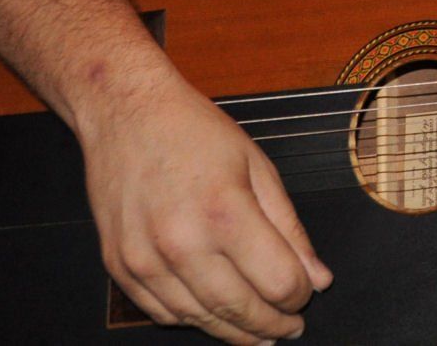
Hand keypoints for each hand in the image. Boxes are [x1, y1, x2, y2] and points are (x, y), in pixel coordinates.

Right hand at [77, 73, 331, 343]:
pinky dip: (193, 319)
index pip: (276, 282)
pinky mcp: (119, 266)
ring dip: (233, 332)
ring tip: (258, 332)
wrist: (126, 112)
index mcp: (225, 212)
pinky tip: (215, 314)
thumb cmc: (195, 133)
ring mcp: (144, 259)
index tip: (305, 296)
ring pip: (199, 318)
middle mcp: (181, 242)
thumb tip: (317, 278)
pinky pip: (162, 312)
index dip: (298, 297)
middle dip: (270, 326)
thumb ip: (289, 228)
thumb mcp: (258, 167)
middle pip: (238, 309)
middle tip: (289, 329)